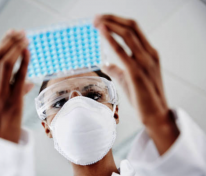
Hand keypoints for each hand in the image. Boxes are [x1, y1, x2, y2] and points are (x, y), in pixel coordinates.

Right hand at [0, 30, 33, 142]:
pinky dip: (23, 62)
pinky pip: (18, 77)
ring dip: (16, 48)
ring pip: (5, 63)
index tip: (11, 34)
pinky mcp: (12, 100)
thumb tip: (28, 83)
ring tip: (25, 38)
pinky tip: (28, 52)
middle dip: (9, 41)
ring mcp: (0, 93)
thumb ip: (10, 89)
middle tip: (19, 32)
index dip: (2, 44)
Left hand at [94, 15, 178, 154]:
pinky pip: (122, 52)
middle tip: (96, 18)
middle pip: (130, 27)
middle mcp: (149, 54)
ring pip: (128, 35)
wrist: (154, 113)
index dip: (117, 21)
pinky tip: (102, 32)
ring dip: (110, 25)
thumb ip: (117, 69)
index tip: (103, 20)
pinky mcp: (136, 72)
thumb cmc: (142, 96)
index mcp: (149, 53)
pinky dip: (111, 39)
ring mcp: (145, 62)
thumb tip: (105, 64)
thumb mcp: (128, 79)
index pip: (134, 29)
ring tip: (96, 21)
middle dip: (112, 19)